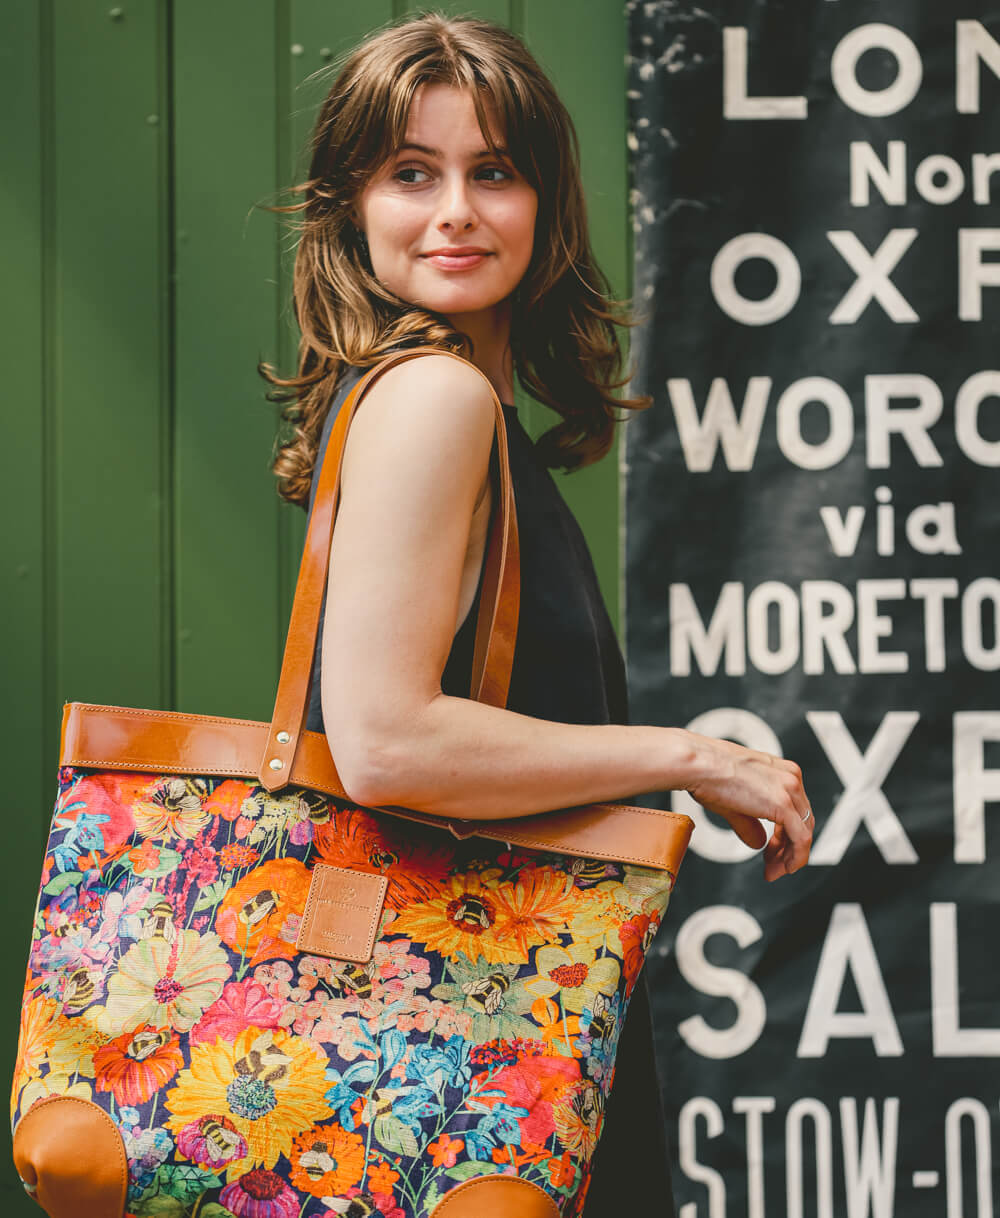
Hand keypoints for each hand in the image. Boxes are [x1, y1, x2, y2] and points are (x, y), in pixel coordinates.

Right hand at [682, 732, 812, 881]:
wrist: (697, 764)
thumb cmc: (707, 773)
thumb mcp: (734, 802)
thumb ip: (750, 823)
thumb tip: (759, 842)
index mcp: (781, 771)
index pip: (795, 810)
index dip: (785, 836)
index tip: (772, 851)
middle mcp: (791, 778)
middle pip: (802, 822)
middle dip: (788, 849)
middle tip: (773, 865)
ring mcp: (789, 790)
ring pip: (804, 832)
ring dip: (790, 856)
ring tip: (774, 870)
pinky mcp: (784, 804)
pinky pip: (801, 839)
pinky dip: (795, 857)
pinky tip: (783, 868)